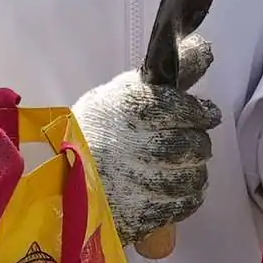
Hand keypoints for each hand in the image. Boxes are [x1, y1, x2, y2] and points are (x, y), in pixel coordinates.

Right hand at [74, 46, 220, 249]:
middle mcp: (134, 144)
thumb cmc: (96, 128)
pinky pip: (182, 205)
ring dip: (193, 172)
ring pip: (192, 178)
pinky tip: (172, 189)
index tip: (206, 115)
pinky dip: (186, 197)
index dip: (201, 113)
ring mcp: (136, 183)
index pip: (184, 109)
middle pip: (192, 146)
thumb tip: (206, 47)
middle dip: (196, 144)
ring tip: (180, 167)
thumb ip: (171, 72)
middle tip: (189, 143)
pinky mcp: (138, 215)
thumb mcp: (126, 92)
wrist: (57, 177)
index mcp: (129, 107)